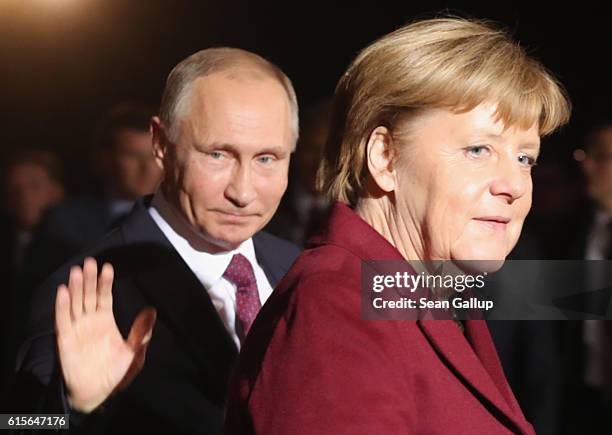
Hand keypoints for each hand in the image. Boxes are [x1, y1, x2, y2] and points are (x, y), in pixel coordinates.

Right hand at [55, 257, 155, 412]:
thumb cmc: (115, 372)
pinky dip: (62, 306)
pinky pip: (63, 320)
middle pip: (89, 295)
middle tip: (90, 262)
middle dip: (89, 279)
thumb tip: (152, 311)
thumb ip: (140, 332)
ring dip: (76, 288)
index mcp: (105, 320)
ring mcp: (77, 329)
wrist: (97, 392)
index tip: (107, 267)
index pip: (104, 296)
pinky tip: (63, 291)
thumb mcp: (133, 352)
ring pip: (75, 303)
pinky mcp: (65, 339)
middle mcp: (90, 321)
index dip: (105, 282)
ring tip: (77, 271)